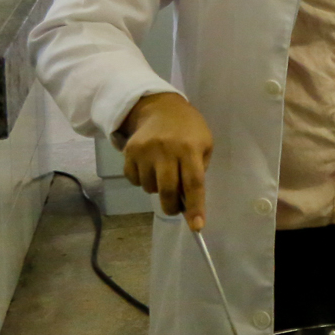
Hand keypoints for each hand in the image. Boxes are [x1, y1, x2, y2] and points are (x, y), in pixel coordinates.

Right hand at [120, 92, 213, 228]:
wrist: (160, 107)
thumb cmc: (189, 129)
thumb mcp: (204, 143)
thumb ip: (199, 169)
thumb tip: (190, 200)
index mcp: (190, 149)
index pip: (194, 182)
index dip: (196, 206)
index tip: (197, 226)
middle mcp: (167, 150)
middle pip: (168, 190)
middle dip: (172, 207)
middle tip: (175, 210)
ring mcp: (145, 151)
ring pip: (149, 188)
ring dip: (157, 190)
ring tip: (163, 174)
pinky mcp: (129, 152)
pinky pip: (134, 180)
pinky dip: (142, 181)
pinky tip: (149, 168)